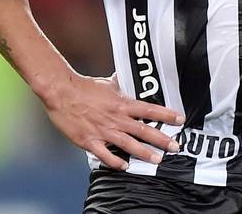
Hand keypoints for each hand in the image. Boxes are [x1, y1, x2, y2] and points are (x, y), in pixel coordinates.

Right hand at [38, 72, 184, 169]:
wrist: (61, 92)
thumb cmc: (83, 86)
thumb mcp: (106, 83)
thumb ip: (118, 83)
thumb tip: (125, 75)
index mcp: (121, 103)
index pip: (149, 110)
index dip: (166, 115)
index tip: (180, 119)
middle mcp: (116, 118)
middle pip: (143, 130)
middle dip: (161, 139)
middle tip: (176, 147)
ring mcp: (103, 131)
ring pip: (128, 144)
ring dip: (144, 153)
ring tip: (157, 160)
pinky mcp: (89, 140)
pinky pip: (105, 154)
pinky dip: (115, 161)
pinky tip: (125, 166)